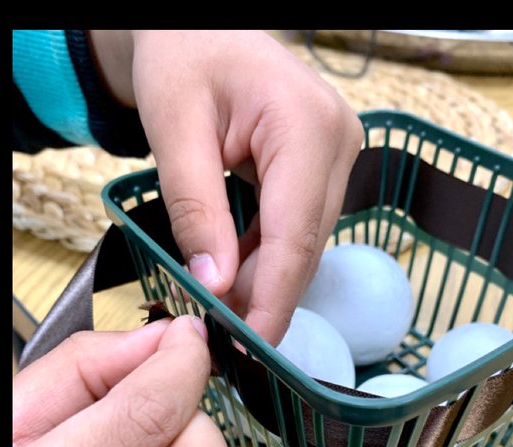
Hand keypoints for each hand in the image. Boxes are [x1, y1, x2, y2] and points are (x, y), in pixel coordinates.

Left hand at [90, 30, 362, 345]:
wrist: (198, 29)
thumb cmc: (184, 61)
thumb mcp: (175, 131)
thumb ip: (195, 210)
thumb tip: (214, 285)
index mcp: (306, 125)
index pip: (295, 235)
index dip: (271, 300)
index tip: (247, 349)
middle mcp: (338, 141)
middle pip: (303, 248)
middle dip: (261, 300)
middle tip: (217, 346)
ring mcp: (335, 156)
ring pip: (300, 246)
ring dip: (258, 284)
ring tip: (213, 314)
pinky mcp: (321, 169)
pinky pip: (293, 230)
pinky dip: (258, 260)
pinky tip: (226, 279)